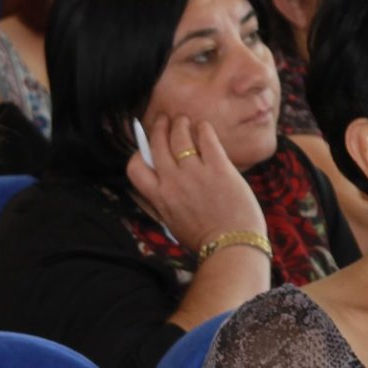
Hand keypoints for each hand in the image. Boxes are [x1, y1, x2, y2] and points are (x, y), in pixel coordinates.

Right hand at [124, 115, 264, 252]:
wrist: (232, 248)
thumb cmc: (206, 241)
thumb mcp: (174, 222)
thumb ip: (166, 201)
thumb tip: (165, 182)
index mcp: (159, 198)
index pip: (135, 167)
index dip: (139, 153)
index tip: (146, 147)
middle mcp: (173, 182)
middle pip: (157, 143)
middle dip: (159, 127)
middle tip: (165, 120)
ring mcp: (195, 173)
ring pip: (180, 136)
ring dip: (180, 124)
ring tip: (184, 121)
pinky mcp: (218, 168)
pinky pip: (206, 138)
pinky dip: (203, 129)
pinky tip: (204, 128)